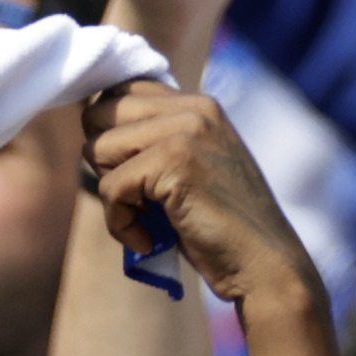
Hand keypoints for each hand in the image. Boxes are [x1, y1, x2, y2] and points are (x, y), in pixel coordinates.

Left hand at [82, 81, 321, 311]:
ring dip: (111, 196)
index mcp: (197, 104)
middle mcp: (193, 108)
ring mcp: (185, 131)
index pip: (120, 91)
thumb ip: (154, 141)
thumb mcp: (189, 169)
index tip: (130, 174)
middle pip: (99, 114)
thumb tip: (91, 129)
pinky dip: (120, 223)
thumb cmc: (220, 228)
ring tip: (146, 219)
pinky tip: (148, 239)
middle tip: (138, 198)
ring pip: (97, 149)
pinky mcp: (174, 162)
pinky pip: (109, 188)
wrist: (264, 265)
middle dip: (104, 162)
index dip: (109, 134)